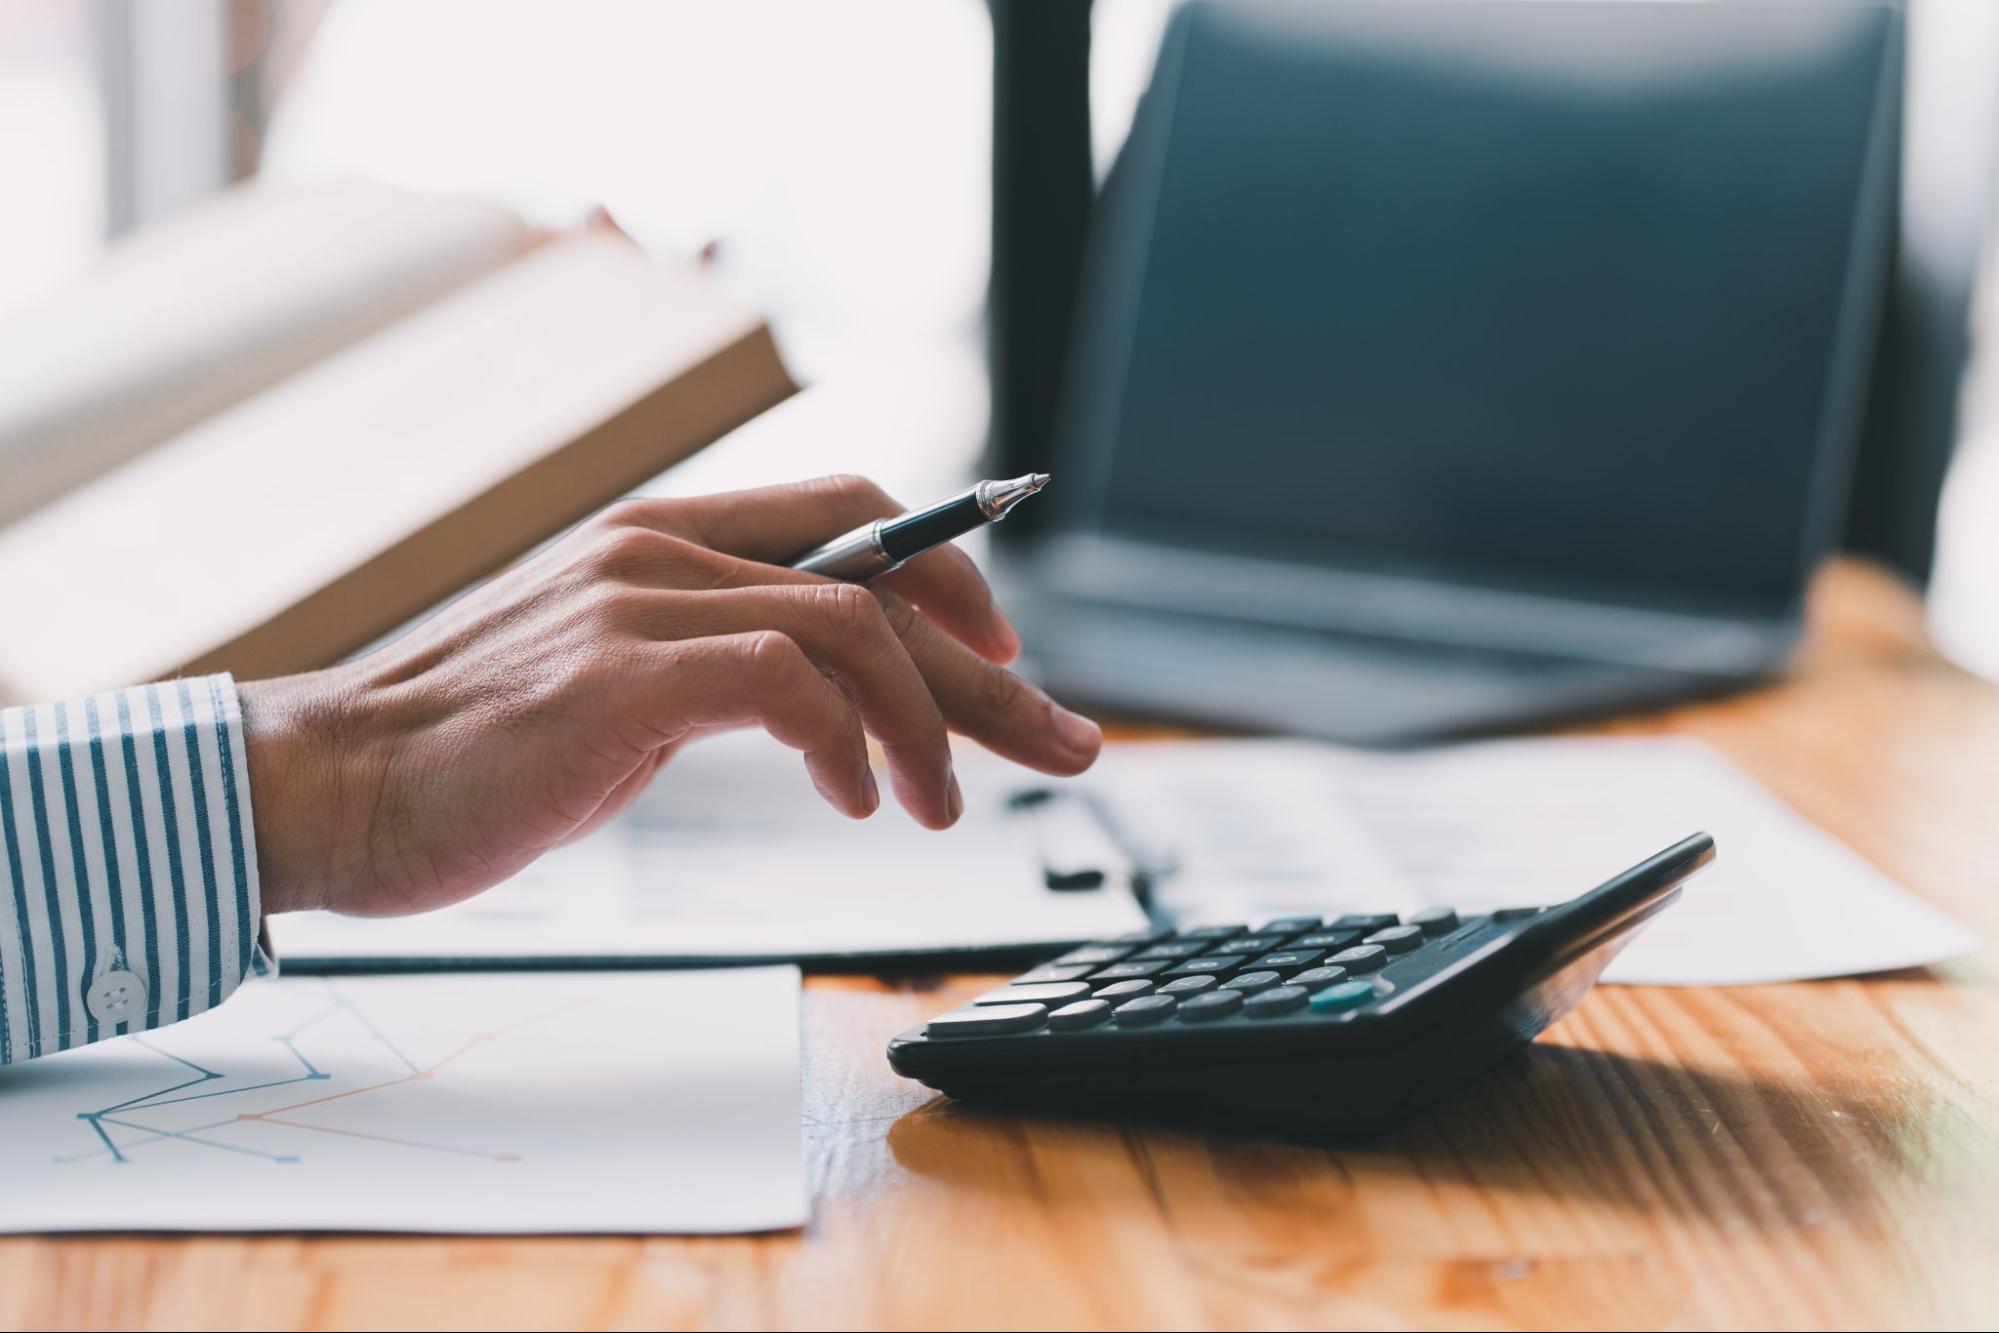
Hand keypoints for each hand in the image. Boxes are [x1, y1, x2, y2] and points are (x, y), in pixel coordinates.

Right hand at [238, 475, 1102, 917]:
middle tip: (1067, 744)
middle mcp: (664, 548)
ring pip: (854, 626)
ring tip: (946, 809)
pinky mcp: (621, 674)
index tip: (1006, 655)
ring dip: (932, 725)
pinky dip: (849, 742)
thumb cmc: (474, 749)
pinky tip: (858, 801)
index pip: (850, 514)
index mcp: (667, 538)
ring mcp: (640, 601)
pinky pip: (788, 682)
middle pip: (881, 576)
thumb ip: (714, 665)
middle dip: (990, 672)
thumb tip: (821, 705)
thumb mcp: (616, 684)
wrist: (335, 786)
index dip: (948, 570)